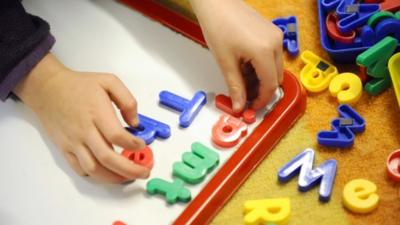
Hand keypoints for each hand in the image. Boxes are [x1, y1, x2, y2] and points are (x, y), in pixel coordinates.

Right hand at [14, 54, 148, 182]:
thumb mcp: (109, 81)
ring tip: (128, 177)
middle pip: (107, 157)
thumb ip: (127, 101)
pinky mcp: (65, 149)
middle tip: (144, 172)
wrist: (48, 89)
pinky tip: (108, 173)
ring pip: (94, 169)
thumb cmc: (79, 85)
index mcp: (97, 112)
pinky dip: (96, 175)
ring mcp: (74, 142)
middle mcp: (85, 130)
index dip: (132, 144)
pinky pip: (80, 168)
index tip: (142, 145)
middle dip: (129, 169)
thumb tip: (136, 123)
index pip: (116, 135)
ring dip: (113, 177)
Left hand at [190, 0, 283, 111]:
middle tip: (244, 95)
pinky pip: (272, 56)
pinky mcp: (272, 32)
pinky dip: (261, 66)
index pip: (270, 85)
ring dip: (261, 78)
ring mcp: (276, 36)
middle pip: (276, 77)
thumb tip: (239, 106)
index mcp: (264, 51)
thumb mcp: (225, 62)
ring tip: (241, 78)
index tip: (251, 107)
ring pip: (274, 68)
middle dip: (261, 90)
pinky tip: (245, 65)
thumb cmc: (218, 26)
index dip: (261, 100)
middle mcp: (275, 43)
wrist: (216, 3)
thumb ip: (235, 86)